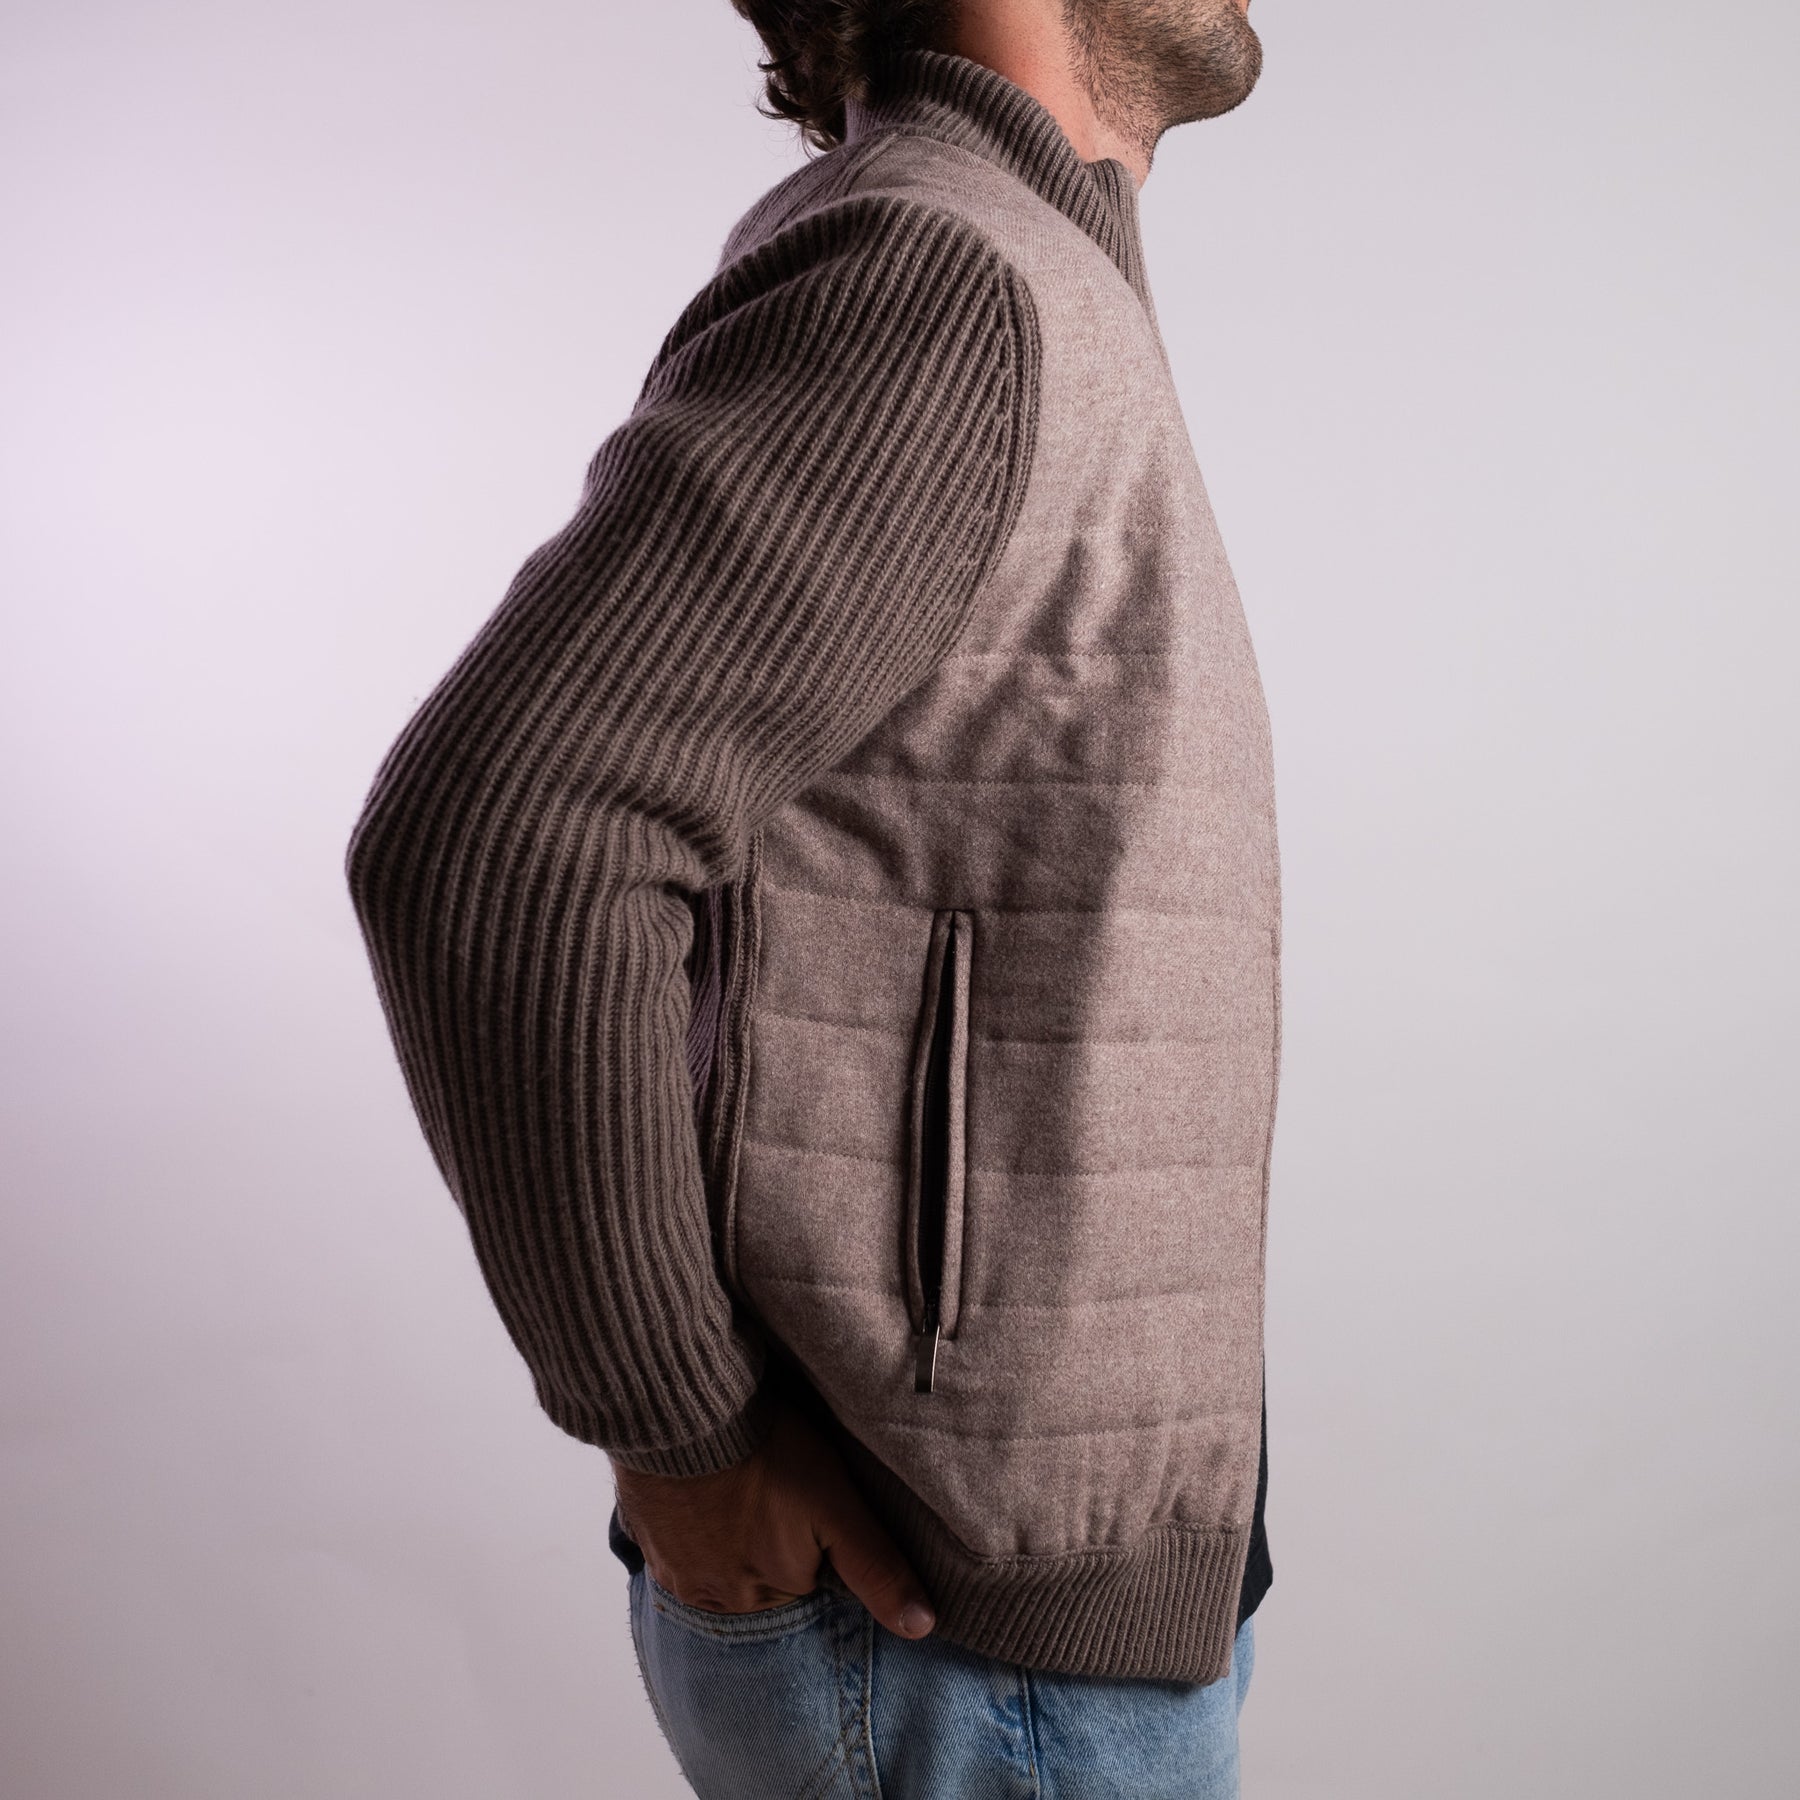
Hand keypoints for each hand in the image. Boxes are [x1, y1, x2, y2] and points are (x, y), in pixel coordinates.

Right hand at [611, 1397, 937, 1639]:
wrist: (683, 1412)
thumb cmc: (767, 1453)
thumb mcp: (836, 1505)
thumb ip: (876, 1568)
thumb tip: (922, 1627)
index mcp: (771, 1595)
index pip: (807, 1577)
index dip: (812, 1535)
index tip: (806, 1496)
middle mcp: (719, 1599)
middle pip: (762, 1574)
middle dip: (770, 1537)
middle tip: (772, 1482)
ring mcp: (676, 1572)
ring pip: (719, 1560)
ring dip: (729, 1531)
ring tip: (739, 1481)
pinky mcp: (645, 1540)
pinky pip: (678, 1543)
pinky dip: (691, 1521)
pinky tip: (704, 1484)